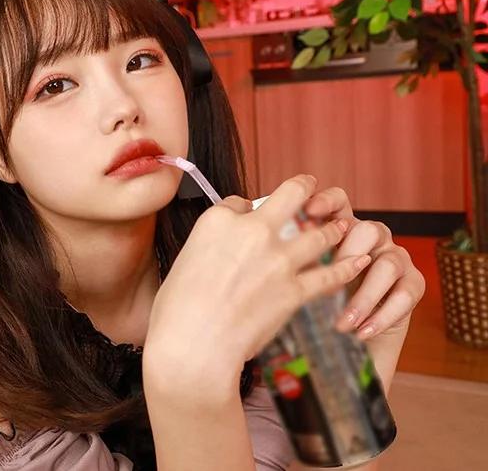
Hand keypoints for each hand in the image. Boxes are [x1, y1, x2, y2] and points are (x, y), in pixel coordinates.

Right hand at [144, 175, 371, 404]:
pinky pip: (330, 275)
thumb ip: (208, 248)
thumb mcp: (182, 263)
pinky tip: (358, 262)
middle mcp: (252, 231)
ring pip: (318, 233)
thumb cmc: (176, 311)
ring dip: (333, 229)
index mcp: (217, 221)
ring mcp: (277, 259)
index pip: (240, 203)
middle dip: (304, 189)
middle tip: (312, 190)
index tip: (251, 218)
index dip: (247, 210)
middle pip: (290, 195)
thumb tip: (223, 250)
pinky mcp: (294, 290)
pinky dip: (347, 268)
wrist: (194, 345)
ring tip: (342, 227)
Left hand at [303, 186, 425, 340]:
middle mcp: (373, 237)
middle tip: (328, 283)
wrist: (351, 338)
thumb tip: (271, 250)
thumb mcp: (305, 277)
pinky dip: (382, 315)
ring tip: (342, 323)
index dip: (326, 202)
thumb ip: (296, 258)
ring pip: (387, 265)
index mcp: (343, 228)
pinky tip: (362, 331)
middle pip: (368, 230)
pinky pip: (404, 294)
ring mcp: (396, 257)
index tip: (308, 210)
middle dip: (348, 255)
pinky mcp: (413, 283)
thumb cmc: (320, 301)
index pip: (339, 202)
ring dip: (363, 298)